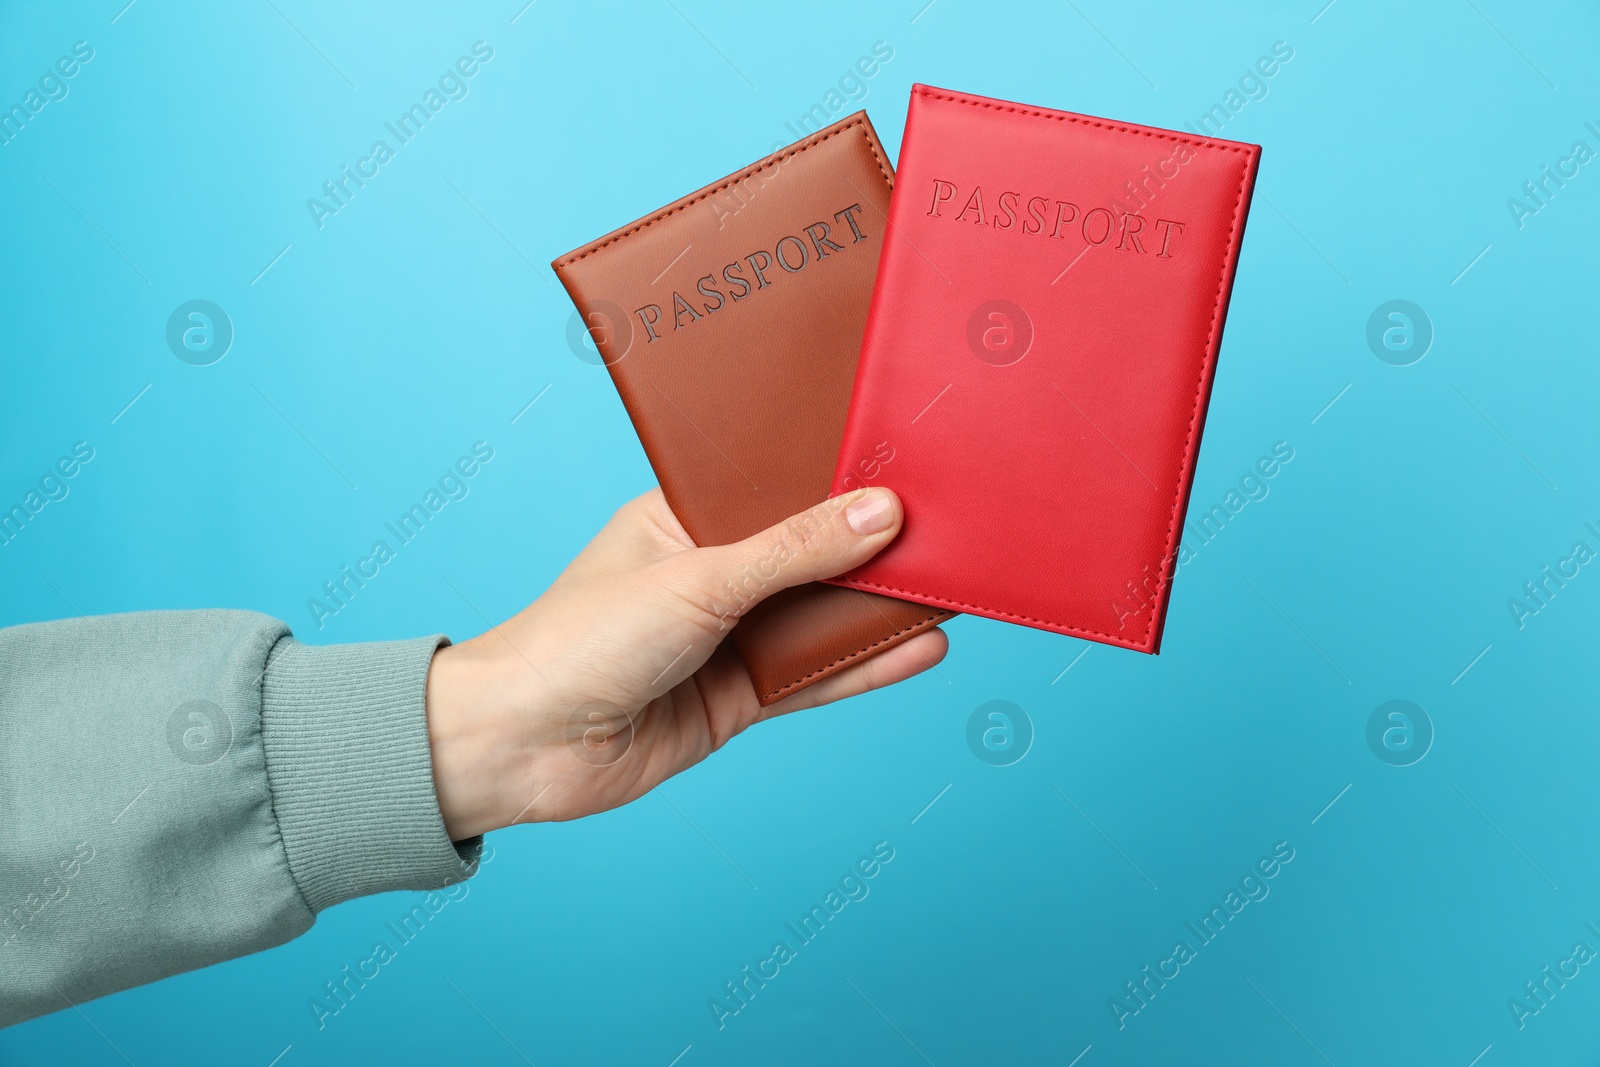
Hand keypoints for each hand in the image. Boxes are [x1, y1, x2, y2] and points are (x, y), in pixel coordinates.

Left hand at [424, 486, 947, 839]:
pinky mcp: (736, 698)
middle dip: (870, 545)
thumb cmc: (580, 640)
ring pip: (818, 616)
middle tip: (951, 520)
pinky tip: (920, 648)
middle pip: (808, 553)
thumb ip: (795, 551)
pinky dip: (864, 666)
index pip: (776, 486)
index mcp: (682, 516)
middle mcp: (708, 572)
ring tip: (954, 583)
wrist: (522, 747)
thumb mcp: (698, 579)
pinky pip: (813, 678)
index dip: (836, 478)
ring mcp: (724, 638)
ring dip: (877, 607)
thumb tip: (882, 514)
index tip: (905, 461)